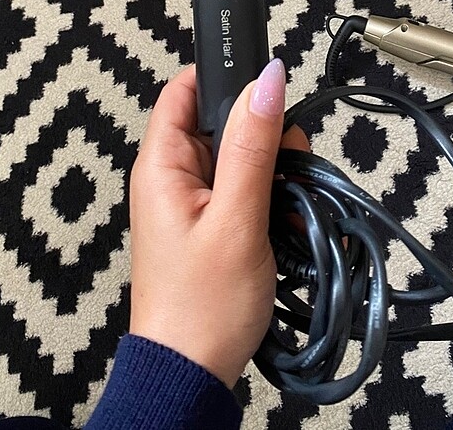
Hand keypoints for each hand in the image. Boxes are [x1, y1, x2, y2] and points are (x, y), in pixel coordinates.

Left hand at [128, 59, 307, 388]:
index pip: (185, 89)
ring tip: (288, 205)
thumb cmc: (203, 306)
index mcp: (163, 163)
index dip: (225, 77)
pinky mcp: (212, 223)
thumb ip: (252, 146)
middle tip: (289, 163)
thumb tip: (267, 79)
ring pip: (242, 155)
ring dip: (274, 171)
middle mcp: (174, 175)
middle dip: (264, 133)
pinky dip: (271, 198)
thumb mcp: (237, 218)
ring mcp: (194, 200)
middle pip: (223, 120)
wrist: (193, 375)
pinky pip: (246, 189)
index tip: (268, 85)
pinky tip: (285, 224)